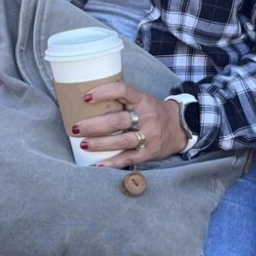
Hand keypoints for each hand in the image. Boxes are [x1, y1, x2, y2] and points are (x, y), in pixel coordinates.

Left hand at [72, 82, 186, 167]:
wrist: (180, 127)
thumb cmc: (153, 111)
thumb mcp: (141, 99)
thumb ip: (121, 99)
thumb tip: (87, 100)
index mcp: (142, 99)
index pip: (122, 90)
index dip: (104, 92)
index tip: (86, 97)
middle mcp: (147, 116)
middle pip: (117, 120)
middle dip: (94, 125)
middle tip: (75, 127)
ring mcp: (149, 136)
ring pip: (122, 140)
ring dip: (100, 143)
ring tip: (83, 143)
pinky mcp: (150, 152)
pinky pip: (129, 158)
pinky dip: (113, 163)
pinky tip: (99, 165)